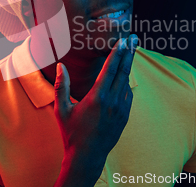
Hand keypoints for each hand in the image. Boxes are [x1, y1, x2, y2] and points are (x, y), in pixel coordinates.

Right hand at [54, 34, 138, 160]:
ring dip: (127, 66)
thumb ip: (61, 86)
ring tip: (129, 52)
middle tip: (134, 38)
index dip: (117, 53)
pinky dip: (126, 82)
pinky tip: (123, 77)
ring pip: (126, 82)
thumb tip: (60, 65)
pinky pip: (127, 94)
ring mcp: (121, 109)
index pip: (110, 69)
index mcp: (97, 97)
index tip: (123, 41)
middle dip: (129, 53)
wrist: (87, 156)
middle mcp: (112, 101)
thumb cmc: (71, 132)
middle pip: (123, 71)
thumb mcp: (62, 109)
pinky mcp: (125, 116)